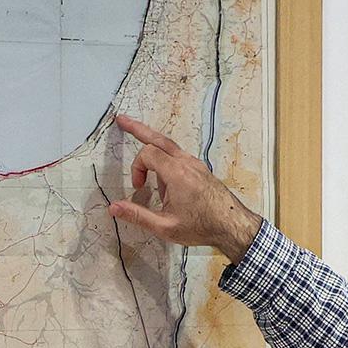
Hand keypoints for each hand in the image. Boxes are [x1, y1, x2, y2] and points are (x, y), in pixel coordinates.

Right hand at [109, 115, 262, 263]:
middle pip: (159, 139)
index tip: (138, 186)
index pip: (148, 154)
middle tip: (123, 121)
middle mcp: (187, 164)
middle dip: (138, 129)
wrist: (233, 226)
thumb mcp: (165, 226)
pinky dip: (167, 163)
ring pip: (170, 147)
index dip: (137, 167)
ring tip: (145, 168)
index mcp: (177, 173)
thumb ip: (137, 215)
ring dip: (154, 152)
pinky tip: (166, 185)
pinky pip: (180, 158)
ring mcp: (196, 165)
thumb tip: (114, 208)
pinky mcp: (201, 170)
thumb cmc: (202, 226)